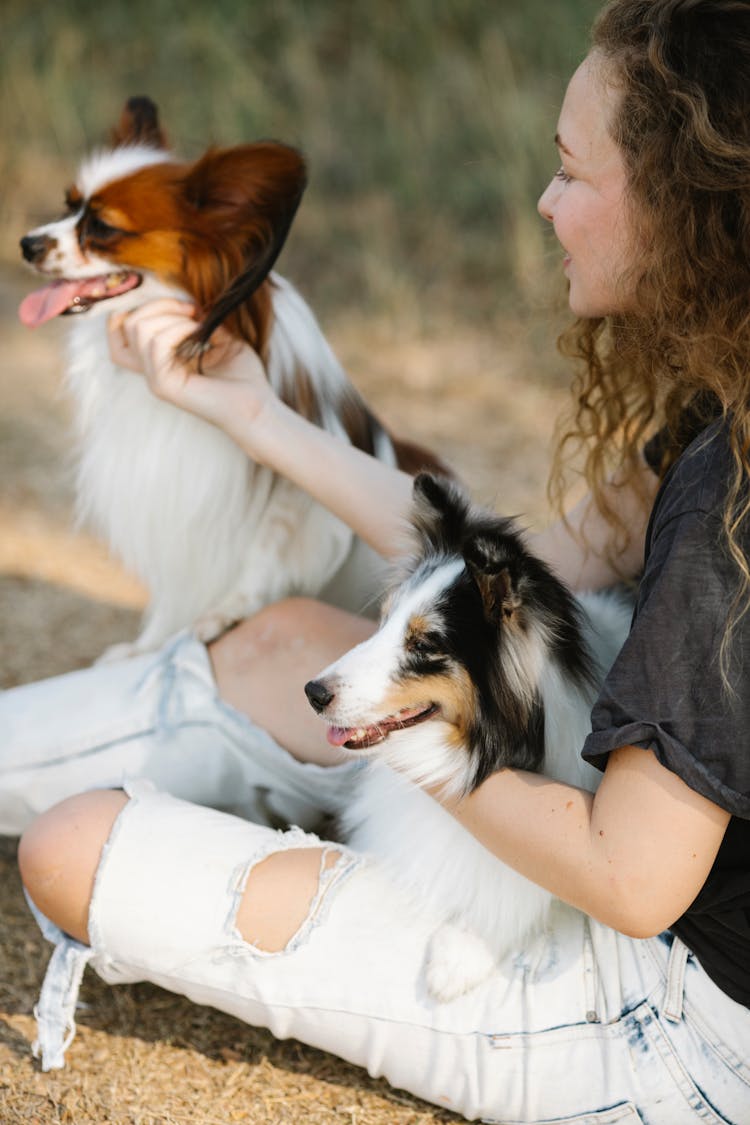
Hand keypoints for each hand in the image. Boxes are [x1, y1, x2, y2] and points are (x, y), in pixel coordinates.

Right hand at [108, 299, 275, 439]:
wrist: (258, 405)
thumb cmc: (243, 376)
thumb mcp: (219, 336)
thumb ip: (197, 319)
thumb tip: (186, 300)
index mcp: (159, 360)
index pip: (118, 331)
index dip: (140, 309)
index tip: (178, 308)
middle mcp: (151, 371)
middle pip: (126, 324)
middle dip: (159, 305)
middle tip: (191, 311)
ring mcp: (155, 379)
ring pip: (137, 328)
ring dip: (170, 315)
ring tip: (197, 324)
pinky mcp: (164, 386)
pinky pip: (156, 343)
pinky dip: (179, 329)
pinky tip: (200, 335)